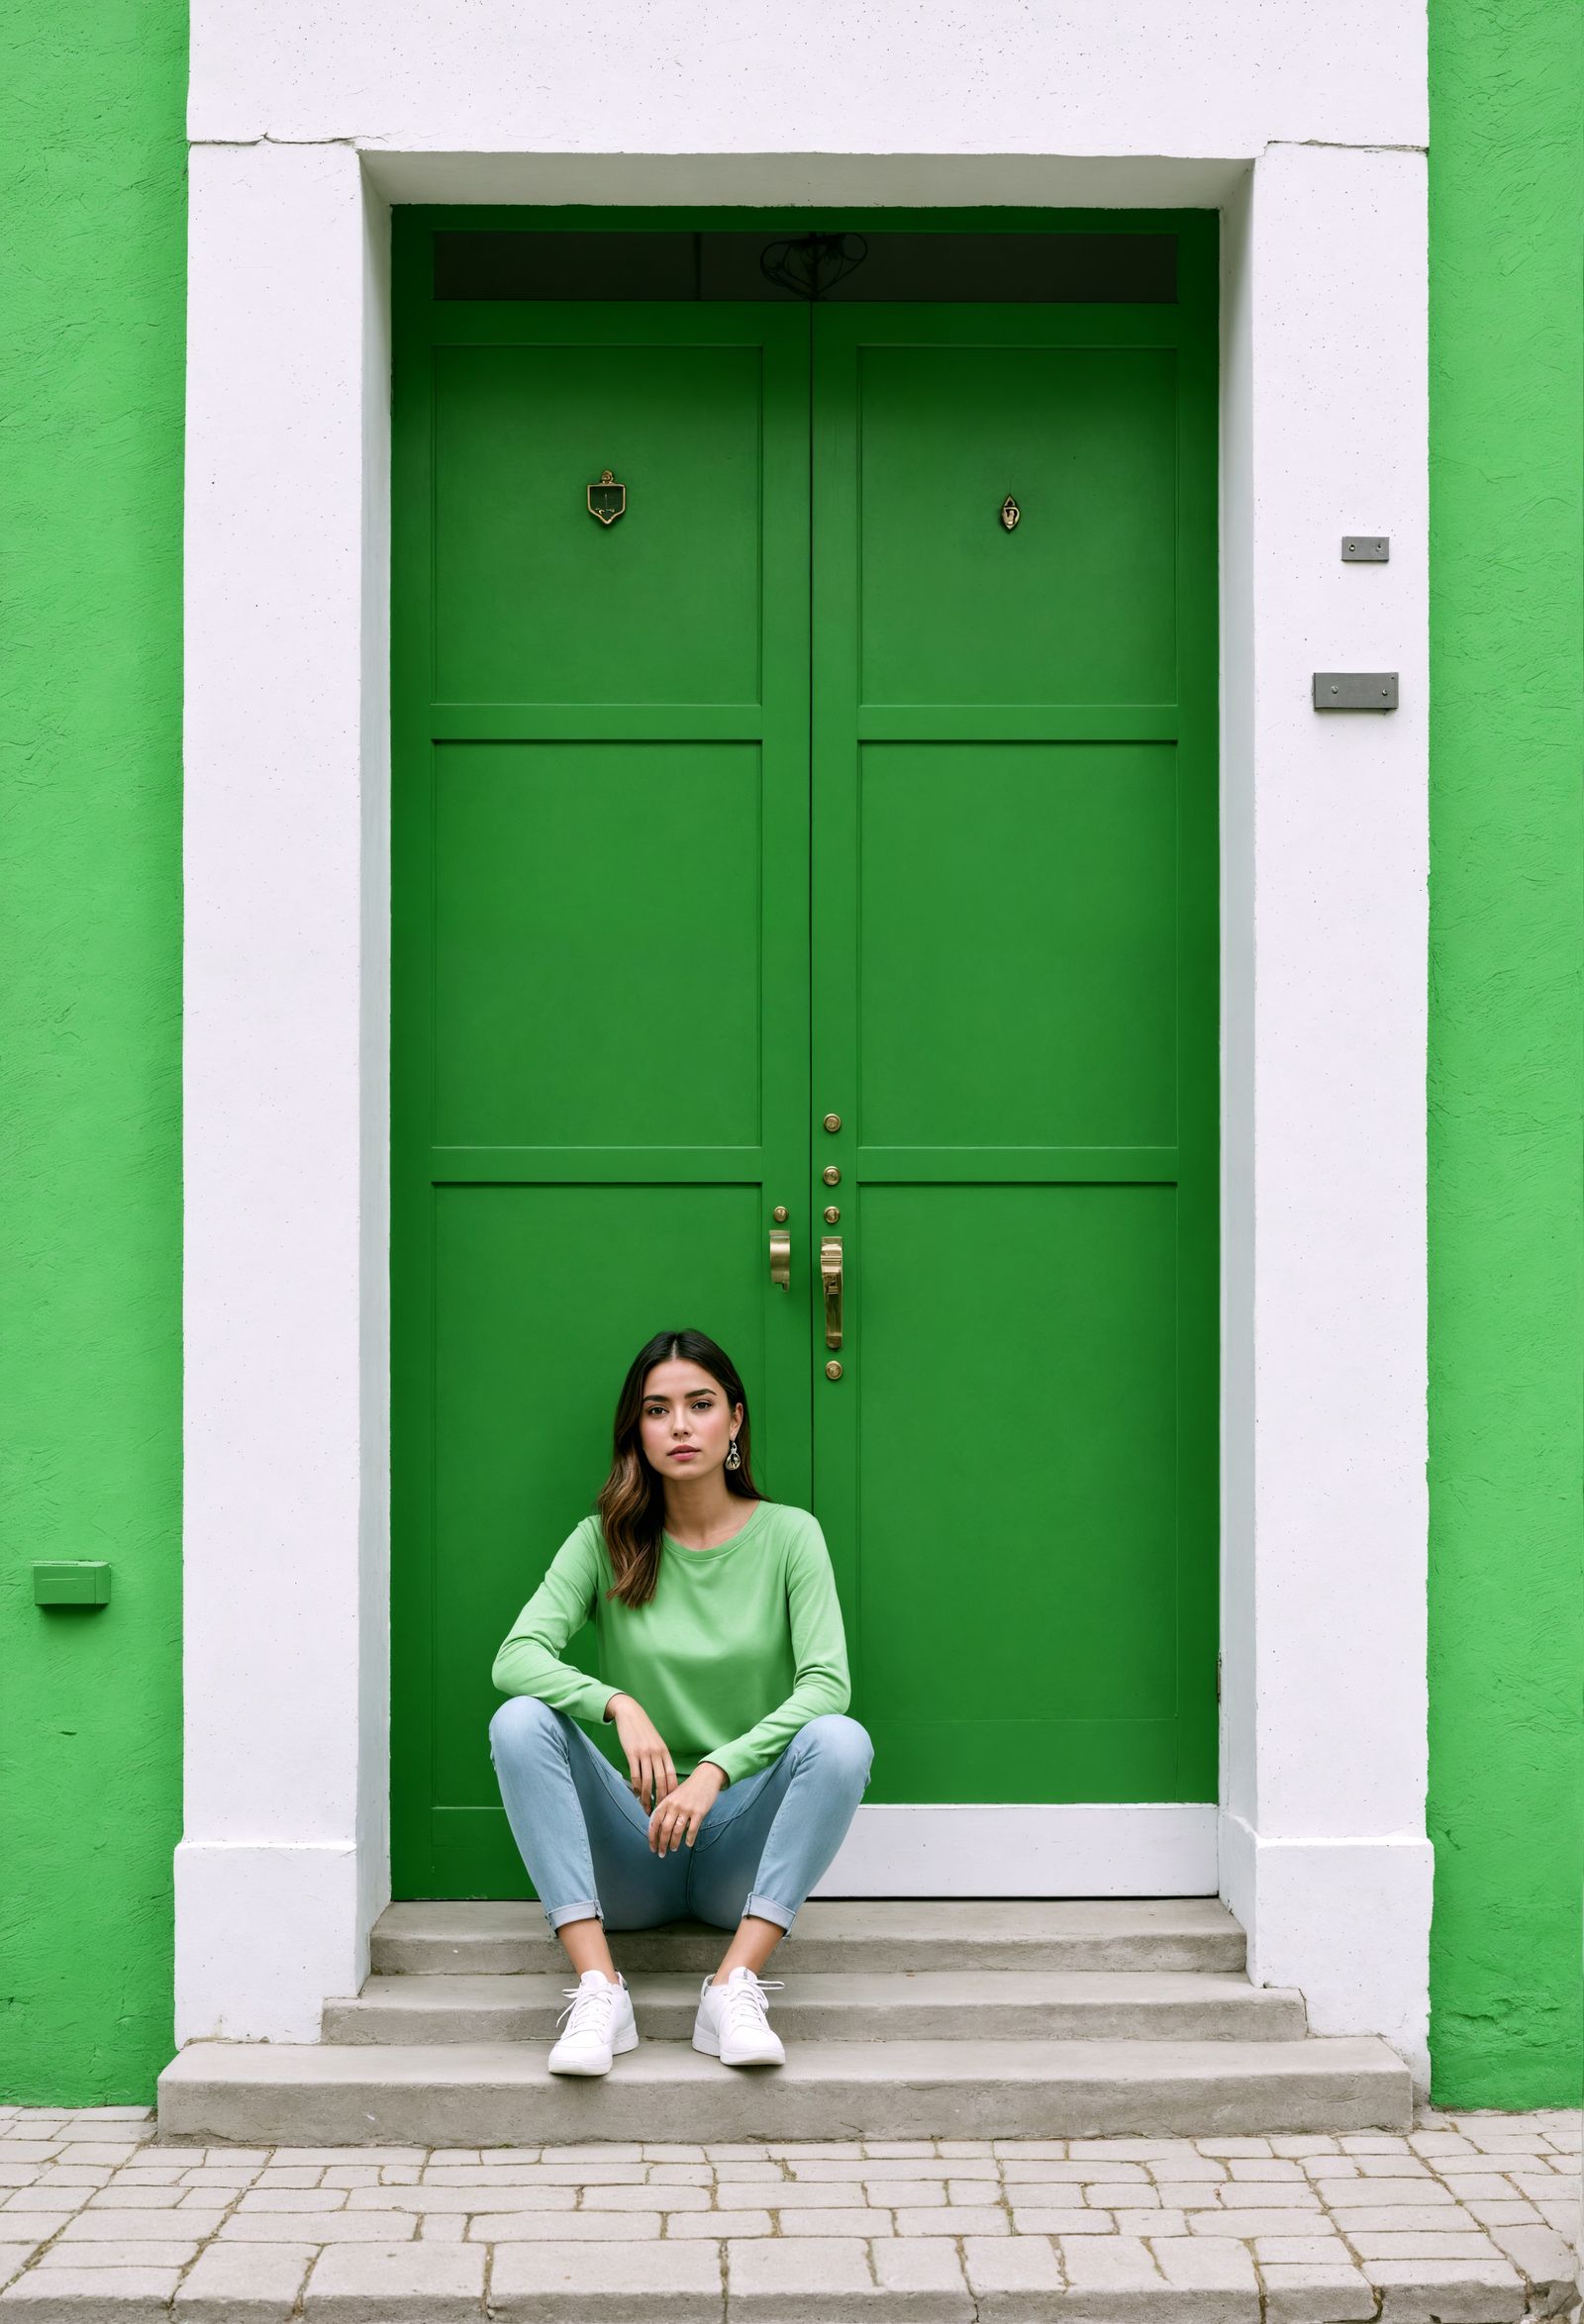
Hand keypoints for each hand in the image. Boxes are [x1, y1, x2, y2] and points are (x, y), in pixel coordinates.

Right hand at [606, 1693, 676, 1810]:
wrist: (630, 1713)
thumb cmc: (643, 1730)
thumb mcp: (656, 1743)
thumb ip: (660, 1758)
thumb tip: (662, 1778)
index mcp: (665, 1752)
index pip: (672, 1776)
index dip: (671, 1792)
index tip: (670, 1804)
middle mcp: (657, 1753)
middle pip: (661, 1781)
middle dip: (660, 1799)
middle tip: (658, 1812)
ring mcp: (644, 1753)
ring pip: (648, 1781)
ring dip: (647, 1797)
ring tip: (645, 1807)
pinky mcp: (632, 1753)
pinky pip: (635, 1774)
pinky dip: (636, 1787)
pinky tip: (636, 1794)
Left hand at [649, 1761, 725, 1855]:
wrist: (705, 1777)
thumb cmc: (688, 1789)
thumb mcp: (673, 1796)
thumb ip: (666, 1809)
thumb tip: (658, 1828)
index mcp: (666, 1801)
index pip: (655, 1822)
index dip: (652, 1837)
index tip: (652, 1847)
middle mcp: (674, 1805)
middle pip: (665, 1829)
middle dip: (662, 1844)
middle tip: (662, 1853)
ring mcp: (687, 1809)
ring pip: (677, 1831)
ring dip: (674, 1843)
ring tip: (673, 1849)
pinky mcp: (699, 1812)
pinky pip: (692, 1830)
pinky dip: (689, 1839)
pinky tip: (688, 1844)